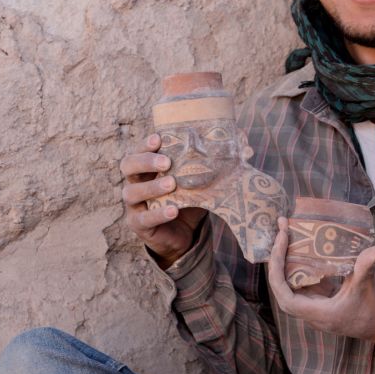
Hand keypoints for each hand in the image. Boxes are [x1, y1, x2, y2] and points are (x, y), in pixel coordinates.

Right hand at [120, 133, 206, 268]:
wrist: (184, 235)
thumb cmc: (189, 201)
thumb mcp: (200, 182)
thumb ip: (214, 165)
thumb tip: (246, 147)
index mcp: (147, 168)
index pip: (139, 150)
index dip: (145, 144)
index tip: (158, 138)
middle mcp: (135, 183)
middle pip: (128, 166)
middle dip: (145, 161)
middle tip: (167, 162)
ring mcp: (134, 205)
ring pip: (132, 192)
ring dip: (152, 186)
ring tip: (172, 183)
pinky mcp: (138, 225)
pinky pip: (144, 218)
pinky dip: (158, 213)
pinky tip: (173, 210)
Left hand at [267, 218, 374, 347]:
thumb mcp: (368, 287)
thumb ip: (366, 268)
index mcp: (319, 314)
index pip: (286, 298)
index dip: (277, 274)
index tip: (280, 246)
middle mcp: (312, 311)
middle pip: (283, 287)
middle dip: (278, 260)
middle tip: (282, 231)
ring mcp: (315, 304)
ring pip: (292, 282)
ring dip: (286, 259)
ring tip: (286, 232)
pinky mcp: (322, 297)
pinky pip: (304, 279)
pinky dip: (300, 263)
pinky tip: (302, 245)